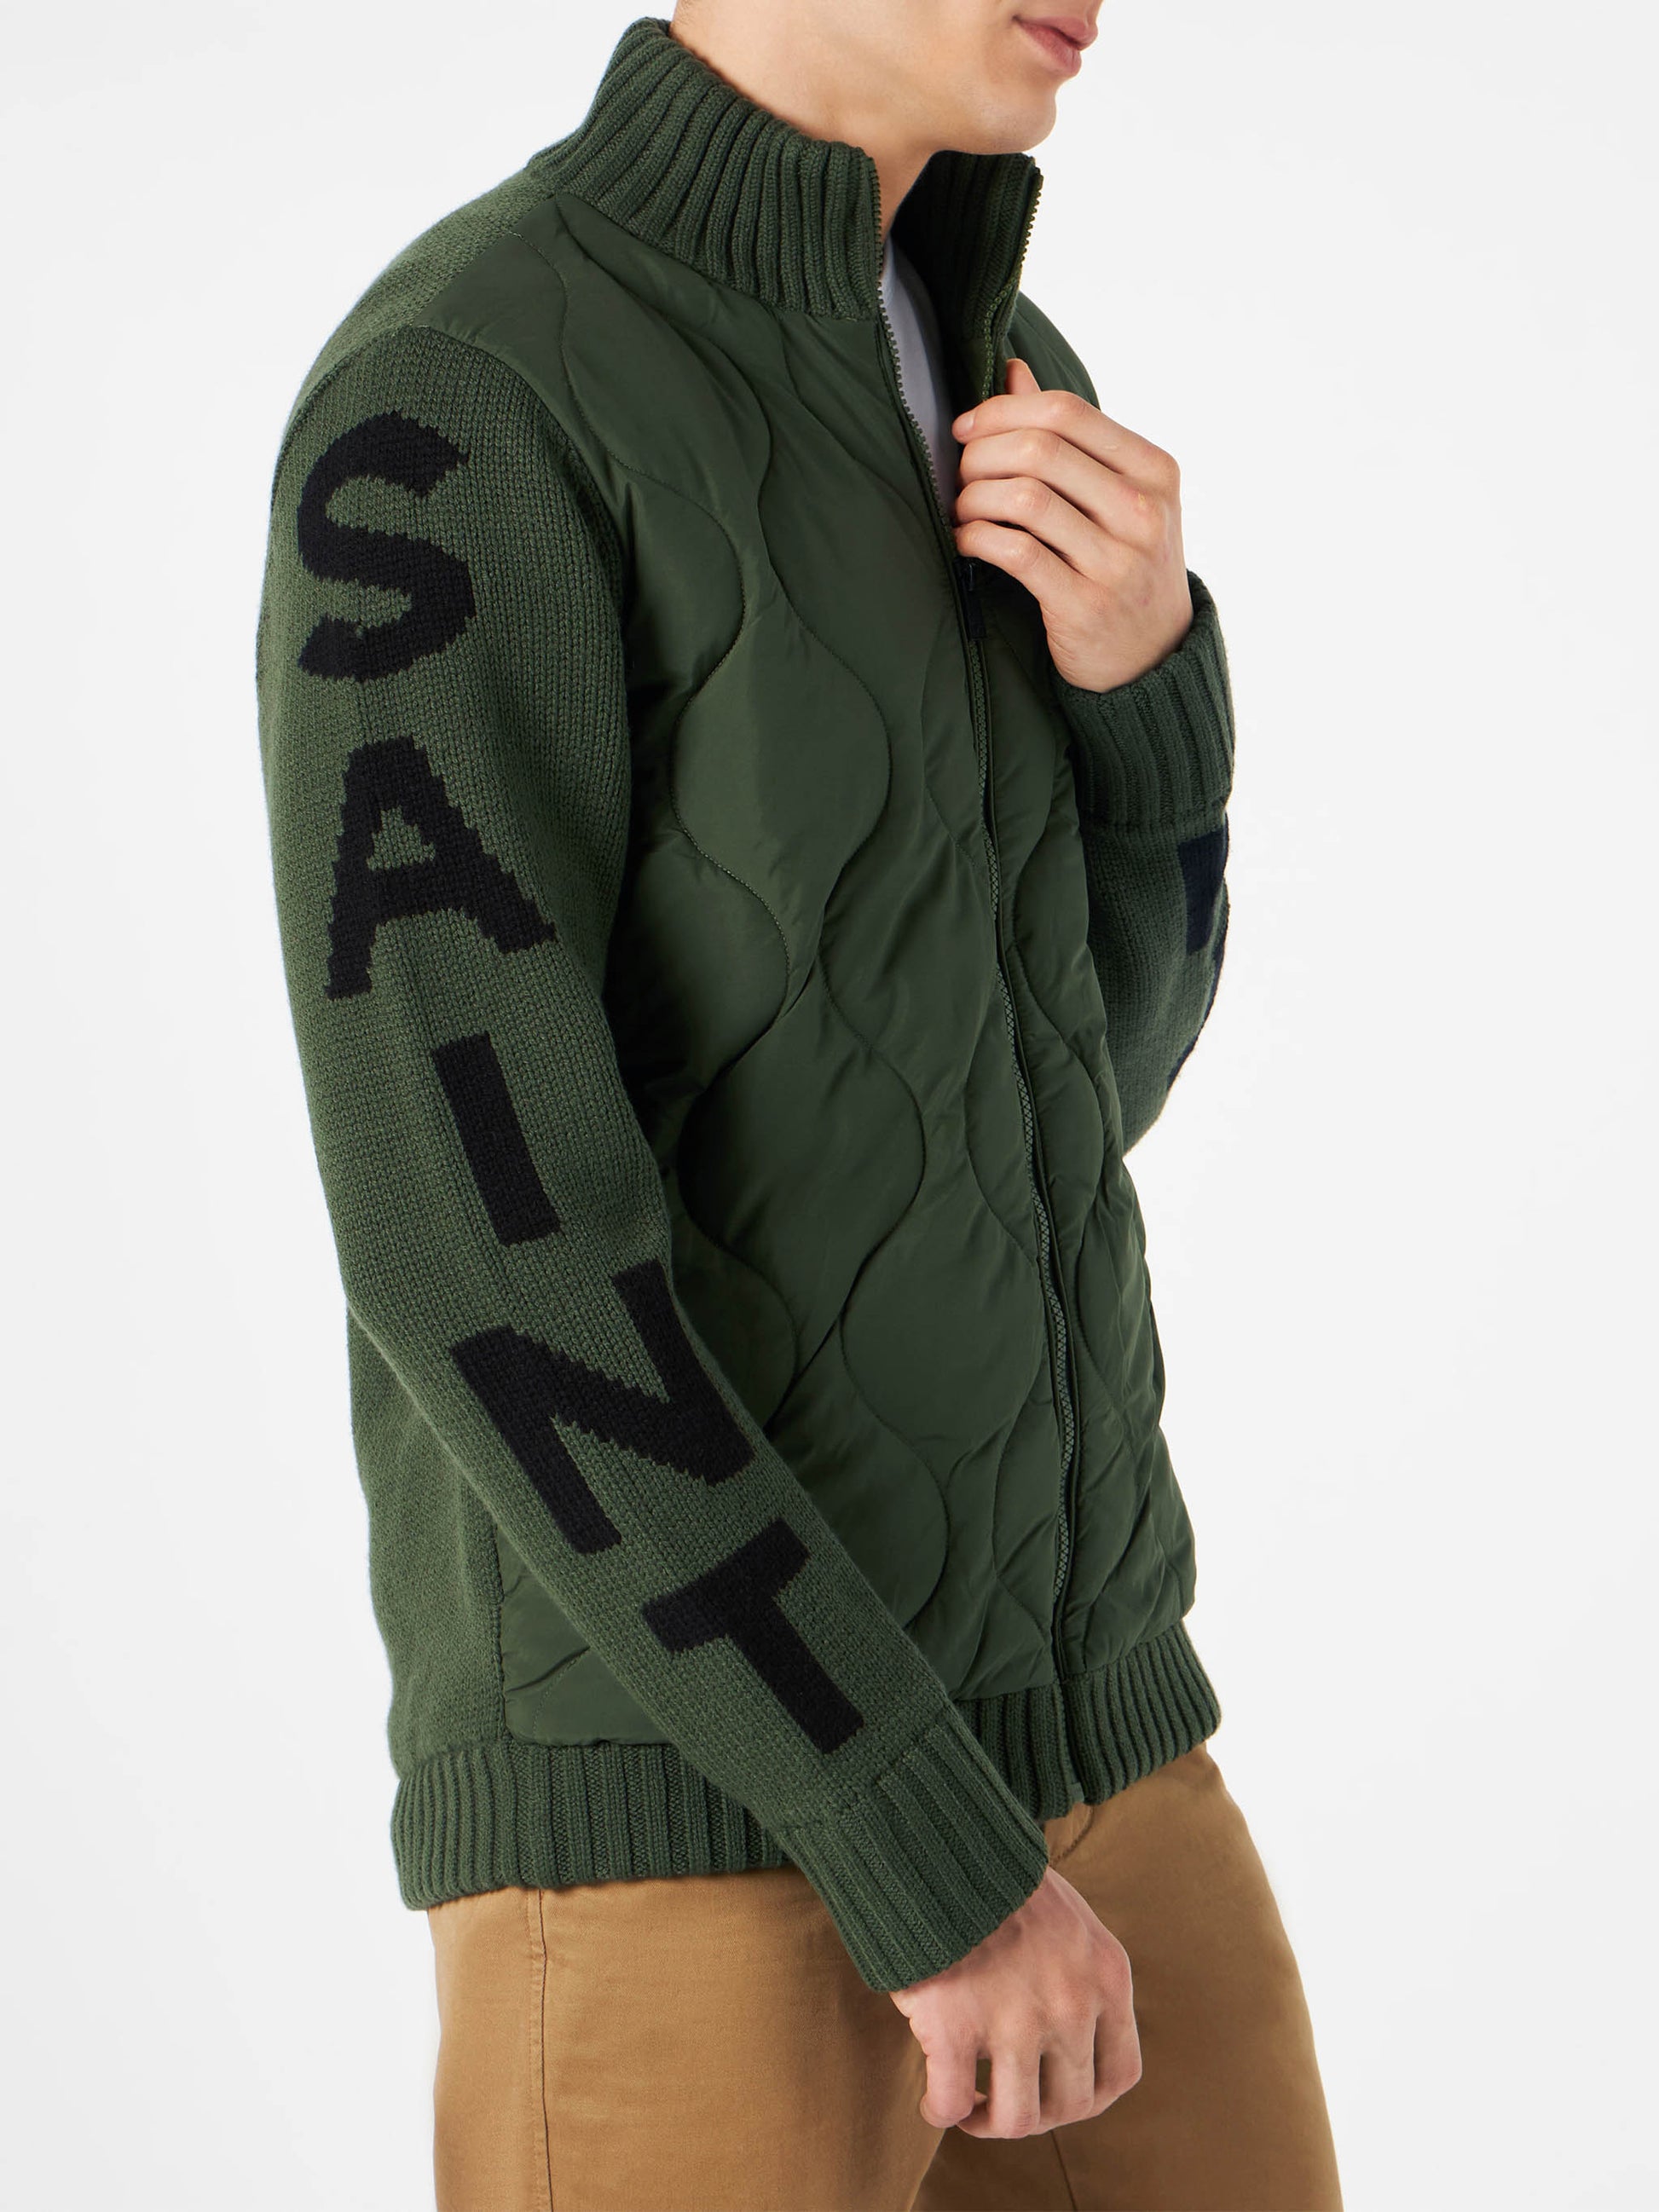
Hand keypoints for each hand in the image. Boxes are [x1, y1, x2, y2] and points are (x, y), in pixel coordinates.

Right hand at [887, 1863, 1140, 2138]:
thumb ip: (1080, 1974)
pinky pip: (950, 2104)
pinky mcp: (954, 2026)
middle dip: (1036, 2114)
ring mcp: (1014, 2019)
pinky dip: (940, 2111)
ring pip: (1016, 2120)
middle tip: (1001, 2098)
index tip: (1055, 2094)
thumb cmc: (998, 1878)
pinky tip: (932, 2098)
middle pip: (1069, 2105)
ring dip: (989, 2122)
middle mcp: (1071, 2004)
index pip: (1120, 2074)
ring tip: (968, 2106)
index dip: (1087, 2099)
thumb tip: (1071, 2040)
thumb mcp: (1070, 1918)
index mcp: (1106, 1975)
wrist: (942, 1841)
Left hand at [951, 358, 1191, 691]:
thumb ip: (1068, 436)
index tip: (967, 429)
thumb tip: (1013, 370)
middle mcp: (1142, 511)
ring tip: (964, 509)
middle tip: (961, 474)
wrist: (1153, 657)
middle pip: (1040, 450)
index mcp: (1154, 470)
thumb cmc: (1124, 563)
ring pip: (1024, 499)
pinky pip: (1016, 553)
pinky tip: (968, 540)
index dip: (1002, 411)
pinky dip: (978, 538)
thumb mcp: (1116, 494)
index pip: (1066, 412)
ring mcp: (1117, 561)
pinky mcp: (1084, 605)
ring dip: (975, 498)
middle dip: (981, 455)